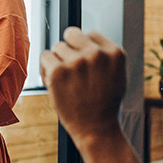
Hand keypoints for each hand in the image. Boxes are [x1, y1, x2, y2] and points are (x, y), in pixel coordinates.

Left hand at [40, 27, 128, 150]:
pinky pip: (45, 56)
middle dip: (69, 48)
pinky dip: (46, 68)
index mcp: (114, 53)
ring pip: (57, 47)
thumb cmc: (104, 103)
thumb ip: (104, 55)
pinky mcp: (58, 71)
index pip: (90, 34)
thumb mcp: (117, 75)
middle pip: (71, 34)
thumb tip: (86, 37)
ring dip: (57, 61)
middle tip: (71, 68)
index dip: (84, 47)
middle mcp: (96, 54)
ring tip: (65, 80)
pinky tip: (54, 82)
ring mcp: (77, 62)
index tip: (83, 62)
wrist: (96, 129)